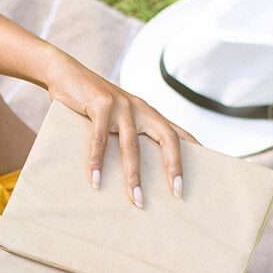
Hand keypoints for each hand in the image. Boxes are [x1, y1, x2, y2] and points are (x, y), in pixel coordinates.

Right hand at [44, 52, 196, 207]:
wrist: (64, 72)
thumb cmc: (88, 103)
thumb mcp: (114, 117)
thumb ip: (124, 134)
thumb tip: (128, 170)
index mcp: (147, 113)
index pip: (177, 132)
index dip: (193, 150)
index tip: (207, 170)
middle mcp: (140, 108)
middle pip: (166, 139)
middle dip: (173, 167)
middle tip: (176, 193)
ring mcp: (122, 105)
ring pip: (132, 146)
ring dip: (134, 176)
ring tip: (136, 200)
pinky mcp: (101, 104)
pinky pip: (100, 140)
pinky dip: (96, 162)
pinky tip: (95, 181)